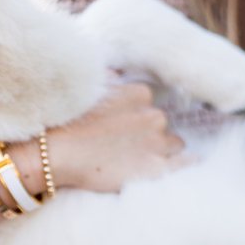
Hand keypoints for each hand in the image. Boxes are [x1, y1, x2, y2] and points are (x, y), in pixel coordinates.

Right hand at [47, 83, 190, 192]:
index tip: (124, 125)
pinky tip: (187, 164)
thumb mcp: (88, 89)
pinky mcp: (157, 168)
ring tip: (140, 158)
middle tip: (127, 144)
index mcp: (140, 93)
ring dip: (161, 148)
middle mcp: (154, 114)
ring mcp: (158, 142)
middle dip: (148, 132)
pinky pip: (184, 164)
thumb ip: (109, 80)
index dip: (137, 116)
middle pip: (161, 122)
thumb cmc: (68, 122)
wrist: (57, 154)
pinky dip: (185, 163)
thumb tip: (117, 76)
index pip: (149, 102)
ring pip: (174, 143)